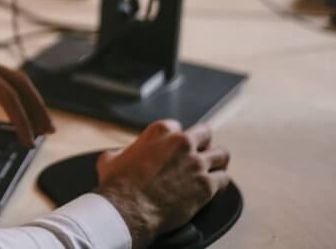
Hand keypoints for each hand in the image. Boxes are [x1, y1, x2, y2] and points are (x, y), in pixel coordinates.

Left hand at [0, 46, 54, 155]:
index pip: (7, 95)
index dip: (21, 119)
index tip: (27, 142)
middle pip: (18, 82)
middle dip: (35, 107)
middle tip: (48, 133)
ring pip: (10, 80)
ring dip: (27, 101)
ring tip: (40, 126)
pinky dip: (12, 97)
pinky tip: (15, 111)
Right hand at [94, 120, 230, 248]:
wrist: (129, 209)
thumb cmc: (118, 184)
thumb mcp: (111, 158)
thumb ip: (123, 151)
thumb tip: (122, 155)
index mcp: (160, 131)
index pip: (177, 126)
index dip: (175, 139)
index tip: (174, 149)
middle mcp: (182, 142)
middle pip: (205, 133)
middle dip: (203, 143)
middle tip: (199, 154)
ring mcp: (197, 163)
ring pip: (222, 154)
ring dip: (217, 161)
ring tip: (214, 168)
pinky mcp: (206, 185)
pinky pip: (224, 179)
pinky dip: (220, 183)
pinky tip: (214, 187)